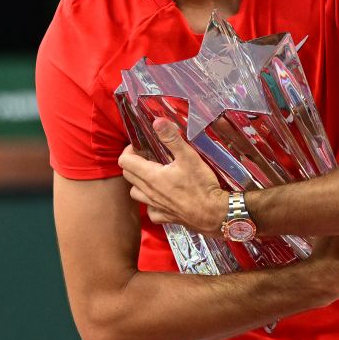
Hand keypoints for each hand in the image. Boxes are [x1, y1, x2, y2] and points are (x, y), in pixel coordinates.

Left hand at [118, 119, 227, 235]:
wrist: (213, 213)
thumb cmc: (201, 185)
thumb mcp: (189, 157)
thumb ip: (171, 139)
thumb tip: (157, 122)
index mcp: (151, 176)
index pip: (125, 161)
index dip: (129, 150)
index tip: (141, 146)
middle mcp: (149, 192)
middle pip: (128, 176)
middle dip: (133, 163)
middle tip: (148, 156)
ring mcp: (155, 206)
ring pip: (136, 193)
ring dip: (139, 182)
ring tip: (152, 175)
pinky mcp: (164, 217)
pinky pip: (149, 210)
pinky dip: (150, 202)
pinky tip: (161, 197)